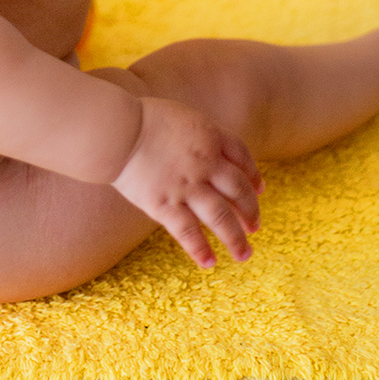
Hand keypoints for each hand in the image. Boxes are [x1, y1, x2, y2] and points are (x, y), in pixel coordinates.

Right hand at [111, 96, 262, 268]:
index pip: (243, 159)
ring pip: (221, 217)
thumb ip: (199, 134)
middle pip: (239, 191)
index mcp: (211, 137)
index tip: (259, 191)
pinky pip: (188, 232)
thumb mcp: (182, 116)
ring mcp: (187, 187)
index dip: (254, 176)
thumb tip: (209, 151)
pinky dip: (200, 249)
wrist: (119, 130)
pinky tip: (209, 263)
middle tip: (255, 227)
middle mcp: (205, 164)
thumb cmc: (144, 119)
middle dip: (250, 212)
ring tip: (243, 254)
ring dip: (236, 238)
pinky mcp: (165, 205)